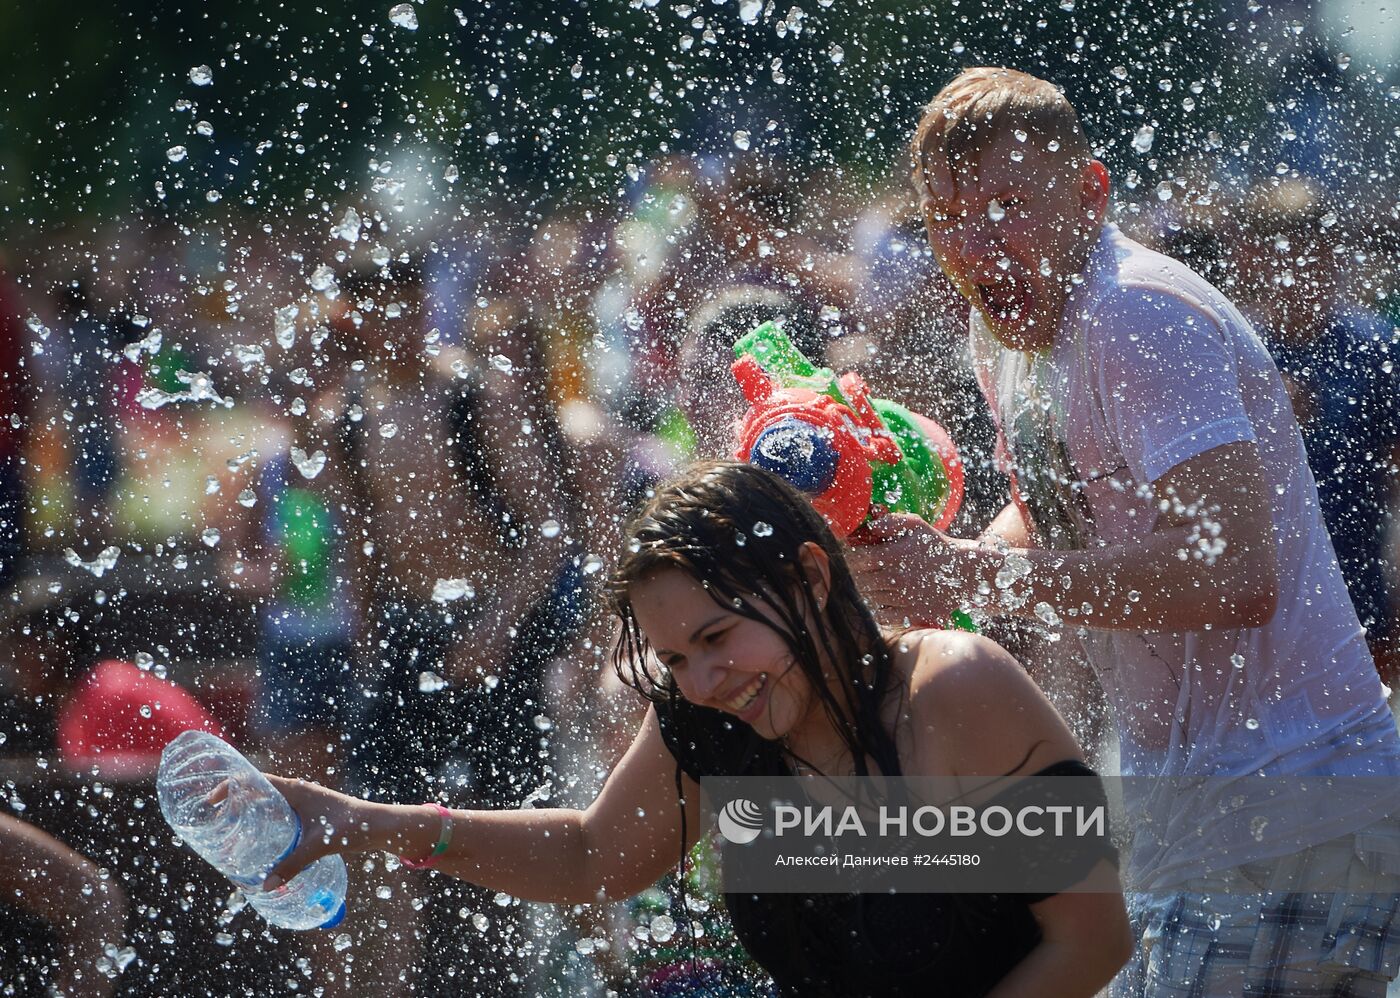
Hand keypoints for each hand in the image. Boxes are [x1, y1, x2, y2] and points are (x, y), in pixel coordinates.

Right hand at [210, 775, 367, 890]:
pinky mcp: (308, 814)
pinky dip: (264, 823)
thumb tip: (266, 885)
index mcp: (295, 789)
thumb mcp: (319, 845)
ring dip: (249, 813)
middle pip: (257, 791)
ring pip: (268, 803)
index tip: (211, 801)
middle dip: (234, 802)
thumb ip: (293, 865)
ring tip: (229, 832)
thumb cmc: (351, 827)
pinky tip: (258, 842)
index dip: (230, 786)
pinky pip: (279, 814)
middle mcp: (297, 792)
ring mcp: (302, 802)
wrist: (377, 825)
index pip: (255, 780)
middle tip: (214, 821)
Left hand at [847, 513, 978, 627]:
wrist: (966, 572)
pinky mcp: (912, 615)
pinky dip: (877, 609)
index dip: (846, 558)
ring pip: (868, 598)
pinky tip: (881, 600)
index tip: (846, 557)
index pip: (855, 560)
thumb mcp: (917, 525)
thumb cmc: (937, 546)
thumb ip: (892, 522)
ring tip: (867, 585)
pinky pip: (882, 616)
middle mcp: (895, 579)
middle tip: (853, 572)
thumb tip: (870, 525)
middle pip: (858, 581)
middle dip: (852, 576)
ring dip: (864, 592)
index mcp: (893, 556)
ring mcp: (903, 599)